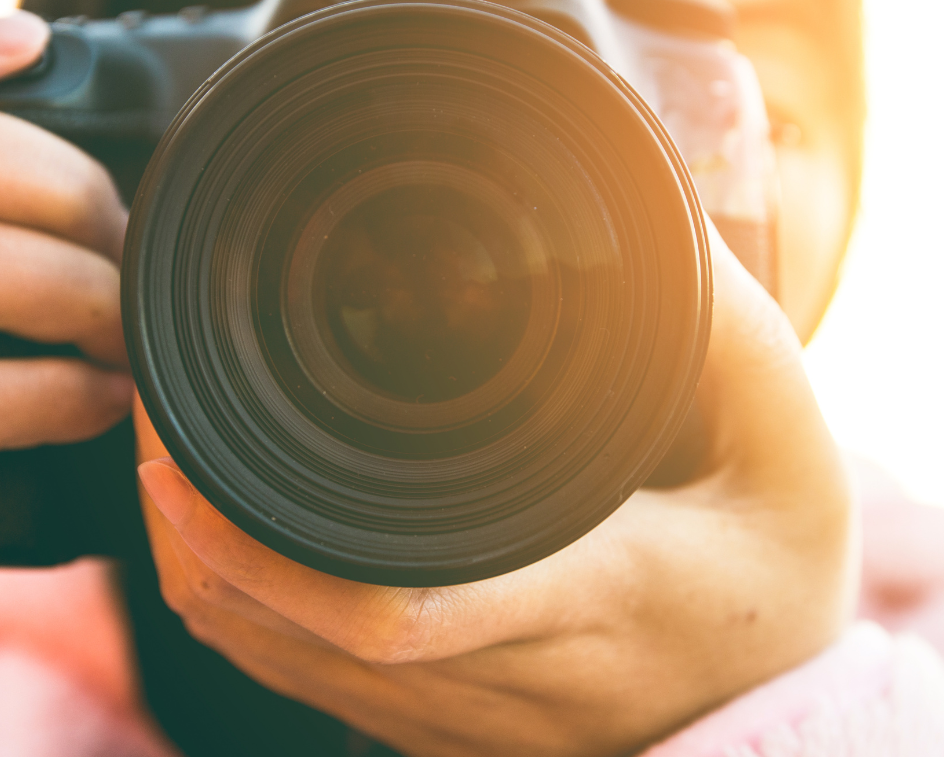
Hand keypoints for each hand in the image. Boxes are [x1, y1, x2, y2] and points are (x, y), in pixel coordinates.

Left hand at [135, 228, 853, 755]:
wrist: (776, 711)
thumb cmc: (777, 578)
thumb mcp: (786, 448)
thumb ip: (721, 336)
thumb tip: (640, 235)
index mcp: (591, 599)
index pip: (392, 605)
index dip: (259, 538)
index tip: (186, 441)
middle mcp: (507, 676)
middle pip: (296, 631)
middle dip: (192, 527)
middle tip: (157, 409)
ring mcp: (461, 717)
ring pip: (278, 664)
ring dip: (200, 565)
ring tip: (169, 456)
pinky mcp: (440, 727)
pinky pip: (299, 681)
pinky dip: (238, 605)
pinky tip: (222, 532)